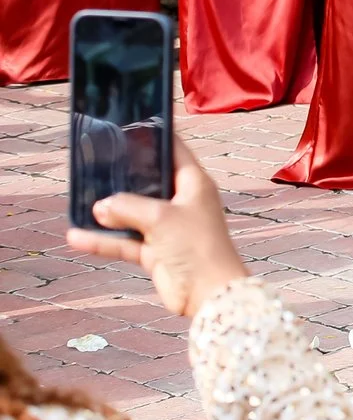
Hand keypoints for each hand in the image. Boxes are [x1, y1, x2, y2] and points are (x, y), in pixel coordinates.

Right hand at [67, 137, 249, 317]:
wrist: (209, 293)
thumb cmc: (196, 245)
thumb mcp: (161, 218)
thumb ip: (129, 207)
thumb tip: (100, 206)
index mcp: (194, 184)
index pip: (175, 152)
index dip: (156, 139)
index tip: (132, 126)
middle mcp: (181, 202)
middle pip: (149, 183)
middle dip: (124, 177)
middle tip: (97, 164)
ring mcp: (167, 228)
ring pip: (132, 214)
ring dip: (108, 213)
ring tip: (81, 203)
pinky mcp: (155, 252)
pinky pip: (124, 242)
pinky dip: (103, 240)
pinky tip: (76, 237)